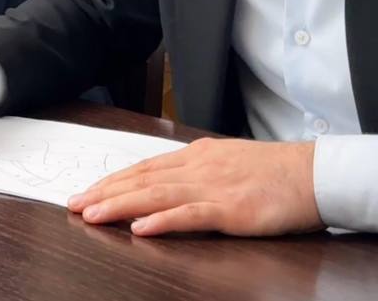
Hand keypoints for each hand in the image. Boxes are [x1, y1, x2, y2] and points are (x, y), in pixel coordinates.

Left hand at [68, 138, 323, 236]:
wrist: (313, 173)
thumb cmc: (272, 171)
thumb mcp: (225, 161)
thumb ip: (194, 170)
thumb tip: (163, 179)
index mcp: (195, 156)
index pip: (143, 168)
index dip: (112, 180)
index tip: (85, 191)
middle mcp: (197, 168)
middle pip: (141, 180)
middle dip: (104, 193)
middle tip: (72, 204)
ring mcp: (214, 188)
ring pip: (156, 195)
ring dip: (120, 205)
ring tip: (91, 214)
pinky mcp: (233, 210)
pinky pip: (191, 215)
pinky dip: (164, 221)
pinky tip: (141, 228)